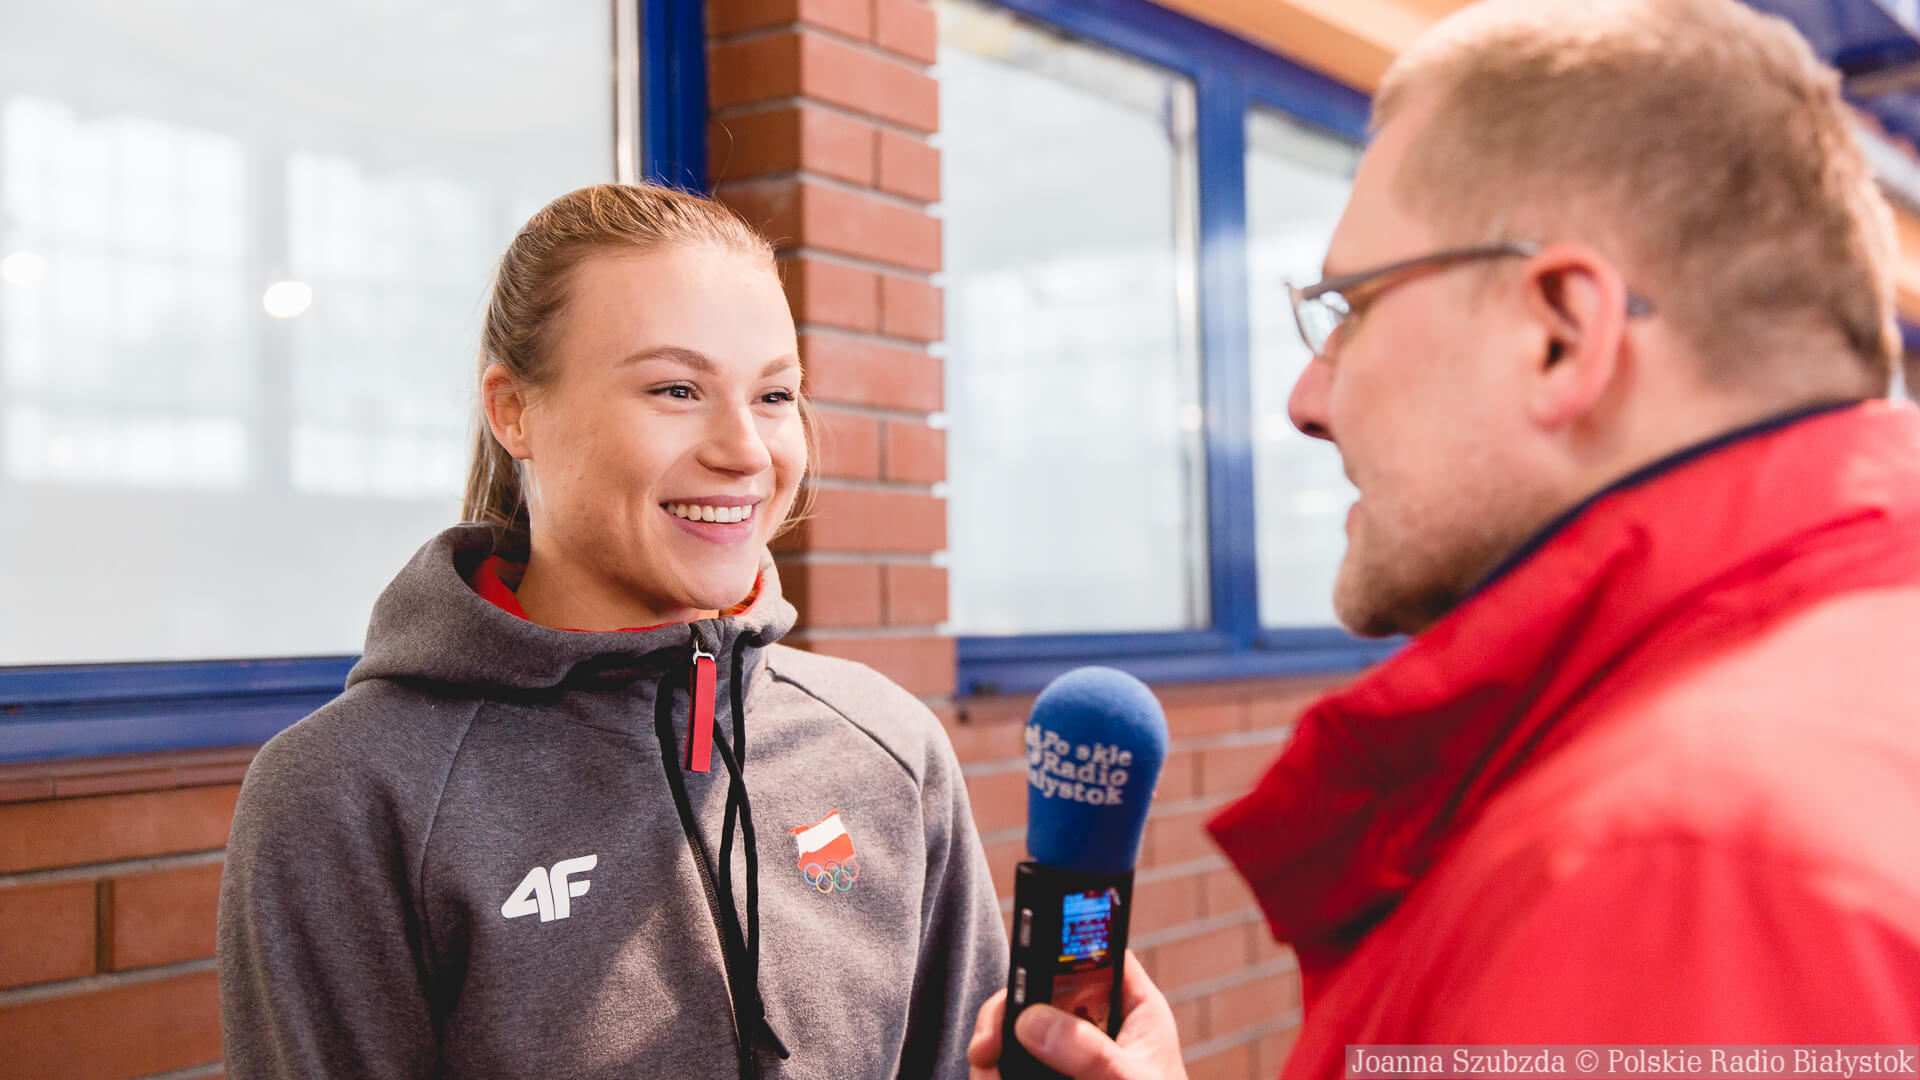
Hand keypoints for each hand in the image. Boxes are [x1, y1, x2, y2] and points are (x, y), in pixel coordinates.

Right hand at [967, 950, 1188, 1079]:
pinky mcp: (1050, 1077)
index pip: (1099, 953)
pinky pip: (1014, 1065)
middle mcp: (1099, 1024)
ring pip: (1019, 1031)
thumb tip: (1031, 1020)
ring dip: (994, 1049)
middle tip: (987, 1043)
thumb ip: (1089, 1052)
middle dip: (1007, 1012)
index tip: (1025, 953)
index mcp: (1134, 1009)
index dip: (1064, 941)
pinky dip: (997, 1075)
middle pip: (1041, 989)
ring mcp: (1072, 1053)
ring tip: (986, 1076)